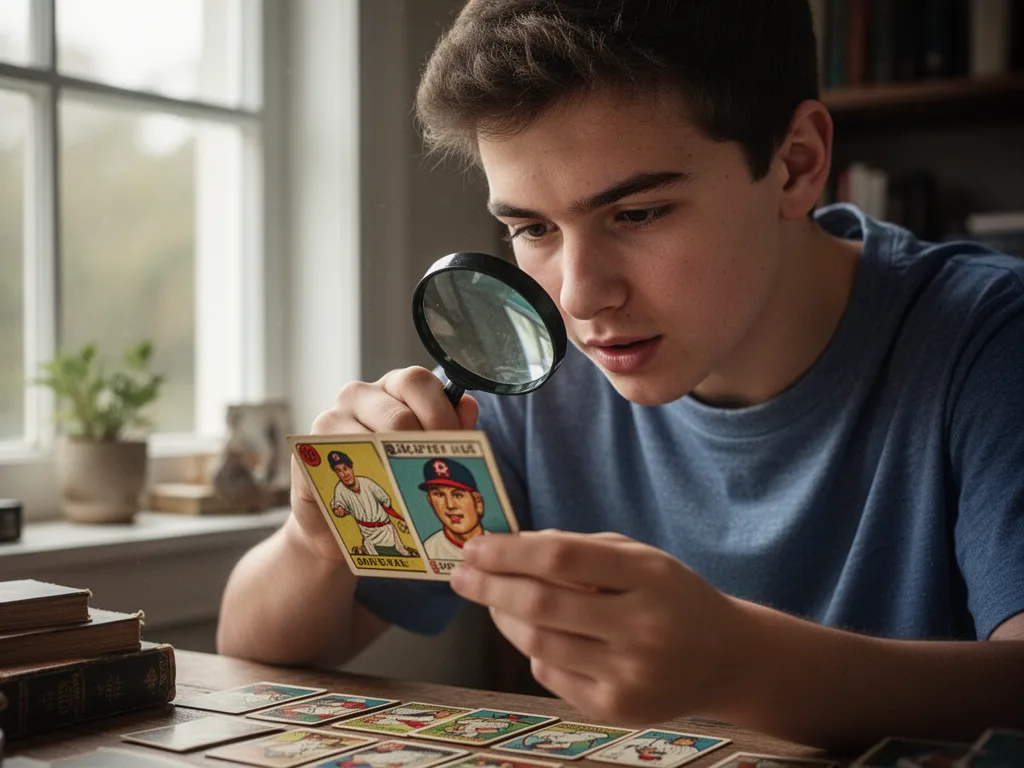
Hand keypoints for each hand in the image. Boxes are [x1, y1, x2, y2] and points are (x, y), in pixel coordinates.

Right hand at [289, 367, 478, 561]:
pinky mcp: (309, 448)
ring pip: (375, 437)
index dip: (441, 413)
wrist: (336, 521)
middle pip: (399, 412)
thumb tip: (467, 406)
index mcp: (391, 389)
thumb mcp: (420, 453)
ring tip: (416, 487)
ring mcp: (331, 419)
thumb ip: (447, 428)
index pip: (417, 381)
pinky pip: (347, 461)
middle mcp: (359, 396)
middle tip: (437, 473)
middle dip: (426, 445)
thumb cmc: (384, 479)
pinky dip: (371, 480)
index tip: (456, 443)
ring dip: (401, 466)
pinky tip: (384, 494)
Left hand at [450, 531, 746, 724]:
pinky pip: (550, 674)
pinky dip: (532, 649)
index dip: (510, 552)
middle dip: (490, 587)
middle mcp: (642, 628)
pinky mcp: (616, 709)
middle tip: (462, 574)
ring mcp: (629, 674)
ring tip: (491, 600)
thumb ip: (578, 549)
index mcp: (650, 577)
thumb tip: (508, 547)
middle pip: (541, 606)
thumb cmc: (672, 596)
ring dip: (501, 618)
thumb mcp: (640, 557)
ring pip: (537, 644)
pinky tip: (535, 633)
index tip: (476, 546)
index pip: (561, 559)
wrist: (727, 658)